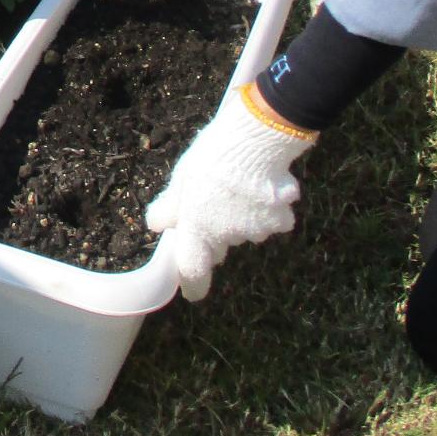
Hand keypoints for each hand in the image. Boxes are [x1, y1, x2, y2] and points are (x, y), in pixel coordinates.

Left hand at [145, 83, 317, 300]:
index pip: (193, 270)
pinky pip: (272, 221)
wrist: (254, 143)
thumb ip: (170, 207)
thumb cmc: (211, 158)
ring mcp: (257, 231)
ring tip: (239, 187)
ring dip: (242, 218)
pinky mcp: (280, 221)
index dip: (193, 284)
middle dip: (216, 234)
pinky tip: (264, 187)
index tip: (193, 292)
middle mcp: (228, 237)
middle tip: (213, 205)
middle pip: (220, 245)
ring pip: (246, 231)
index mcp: (199, 229)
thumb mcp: (181, 178)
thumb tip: (157, 225)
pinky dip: (267, 210)